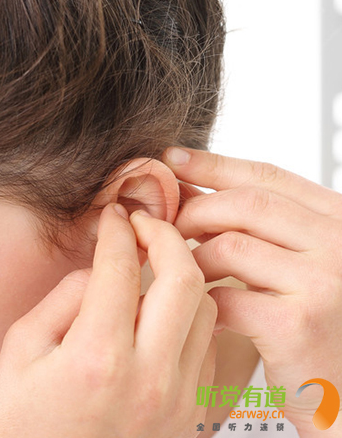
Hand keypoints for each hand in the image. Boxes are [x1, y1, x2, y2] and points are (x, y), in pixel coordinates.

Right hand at [0, 203, 217, 437]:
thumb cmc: (27, 420)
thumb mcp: (21, 350)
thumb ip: (64, 297)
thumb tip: (102, 268)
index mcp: (96, 358)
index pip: (120, 268)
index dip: (118, 230)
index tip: (114, 214)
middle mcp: (148, 378)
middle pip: (183, 279)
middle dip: (166, 236)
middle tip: (146, 223)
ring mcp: (177, 398)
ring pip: (206, 308)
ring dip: (183, 274)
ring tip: (156, 263)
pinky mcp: (191, 411)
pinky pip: (207, 344)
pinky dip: (190, 315)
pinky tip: (163, 310)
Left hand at [164, 147, 341, 435]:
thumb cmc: (322, 331)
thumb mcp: (298, 263)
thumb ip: (257, 227)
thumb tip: (193, 189)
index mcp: (340, 221)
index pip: (267, 177)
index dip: (213, 165)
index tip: (172, 159)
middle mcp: (340, 244)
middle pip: (244, 204)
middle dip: (193, 211)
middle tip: (164, 226)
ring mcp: (324, 282)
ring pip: (228, 246)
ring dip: (192, 259)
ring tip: (186, 275)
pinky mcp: (299, 324)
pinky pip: (226, 296)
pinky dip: (203, 302)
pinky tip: (204, 313)